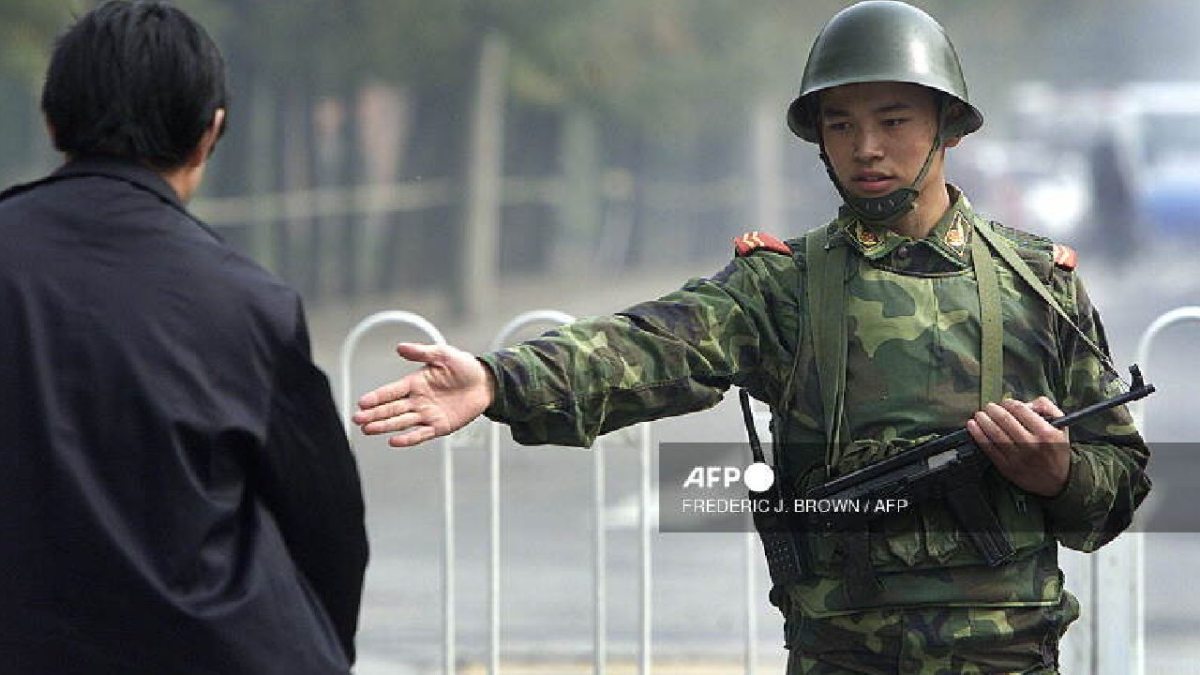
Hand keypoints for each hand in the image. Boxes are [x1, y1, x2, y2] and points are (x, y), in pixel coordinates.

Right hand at [352, 343, 495, 447]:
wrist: (486, 382)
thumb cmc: (464, 366)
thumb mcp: (443, 354)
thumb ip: (422, 352)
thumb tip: (400, 347)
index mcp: (415, 383)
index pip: (391, 391)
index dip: (377, 397)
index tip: (361, 402)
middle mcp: (417, 400)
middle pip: (391, 409)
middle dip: (373, 414)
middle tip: (357, 419)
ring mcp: (427, 415)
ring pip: (401, 422)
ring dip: (384, 426)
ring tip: (368, 430)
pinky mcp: (439, 426)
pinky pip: (421, 434)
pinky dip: (408, 438)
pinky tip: (393, 441)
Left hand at [966, 397, 1070, 497]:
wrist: (1056, 481)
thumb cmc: (1056, 450)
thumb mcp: (1061, 426)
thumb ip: (1047, 408)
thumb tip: (1027, 402)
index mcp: (1046, 433)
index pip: (1021, 411)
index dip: (1009, 403)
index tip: (1005, 402)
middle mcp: (1031, 445)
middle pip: (1005, 421)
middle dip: (993, 410)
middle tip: (989, 406)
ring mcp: (1018, 457)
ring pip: (995, 434)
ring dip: (983, 421)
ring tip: (979, 415)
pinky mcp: (1006, 467)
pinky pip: (989, 448)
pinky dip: (978, 435)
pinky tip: (972, 427)